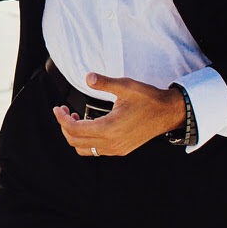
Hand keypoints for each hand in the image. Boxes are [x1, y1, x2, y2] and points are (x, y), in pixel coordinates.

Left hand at [52, 74, 186, 156]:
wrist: (168, 113)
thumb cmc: (147, 98)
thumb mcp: (126, 86)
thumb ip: (105, 83)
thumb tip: (88, 77)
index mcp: (109, 129)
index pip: (74, 130)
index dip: (61, 118)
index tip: (58, 107)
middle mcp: (111, 143)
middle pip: (75, 141)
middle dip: (65, 126)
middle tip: (64, 110)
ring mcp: (117, 149)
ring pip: (84, 149)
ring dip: (75, 135)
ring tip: (75, 117)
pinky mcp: (121, 149)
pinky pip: (96, 150)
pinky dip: (86, 140)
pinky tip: (89, 124)